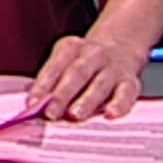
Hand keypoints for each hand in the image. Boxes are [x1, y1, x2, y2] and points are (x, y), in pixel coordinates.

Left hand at [26, 34, 148, 120]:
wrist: (120, 47)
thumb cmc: (84, 63)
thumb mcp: (66, 62)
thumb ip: (52, 82)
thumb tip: (35, 107)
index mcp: (71, 47)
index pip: (54, 67)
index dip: (42, 86)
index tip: (32, 103)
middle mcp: (93, 54)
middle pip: (76, 74)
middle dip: (62, 95)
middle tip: (51, 113)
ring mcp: (113, 68)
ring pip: (99, 84)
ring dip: (87, 100)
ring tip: (76, 115)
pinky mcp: (130, 82)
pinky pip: (126, 94)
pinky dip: (119, 105)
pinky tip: (111, 114)